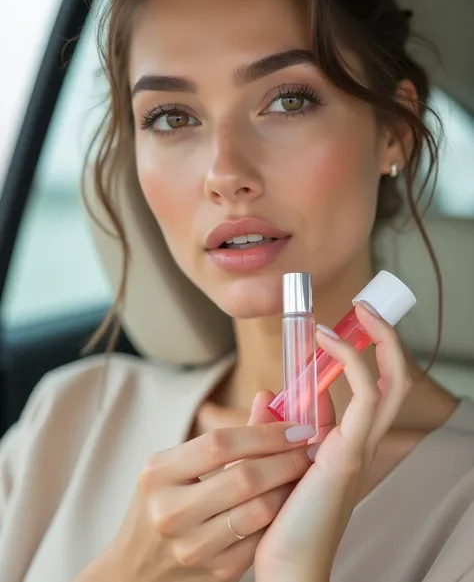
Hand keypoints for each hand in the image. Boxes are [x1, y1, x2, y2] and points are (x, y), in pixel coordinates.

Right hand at [92, 413, 313, 581]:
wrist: (141, 565)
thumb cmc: (166, 499)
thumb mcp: (180, 464)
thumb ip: (227, 437)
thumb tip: (270, 399)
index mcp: (158, 474)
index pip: (220, 444)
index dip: (265, 433)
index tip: (296, 427)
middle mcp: (169, 511)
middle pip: (244, 478)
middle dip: (286, 459)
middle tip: (310, 447)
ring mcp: (192, 547)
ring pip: (259, 511)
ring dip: (290, 487)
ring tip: (305, 471)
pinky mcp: (216, 572)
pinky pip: (262, 538)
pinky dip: (282, 515)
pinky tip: (291, 500)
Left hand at [254, 302, 411, 581]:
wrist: (286, 564)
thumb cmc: (281, 515)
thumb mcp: (279, 458)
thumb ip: (275, 424)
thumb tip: (266, 392)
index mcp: (347, 439)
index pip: (370, 387)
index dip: (360, 352)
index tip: (334, 325)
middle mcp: (361, 440)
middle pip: (394, 381)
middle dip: (386, 339)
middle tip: (365, 307)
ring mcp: (360, 446)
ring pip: (390, 383)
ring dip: (377, 341)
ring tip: (356, 312)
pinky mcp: (349, 453)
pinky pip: (365, 396)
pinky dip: (351, 361)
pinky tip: (326, 343)